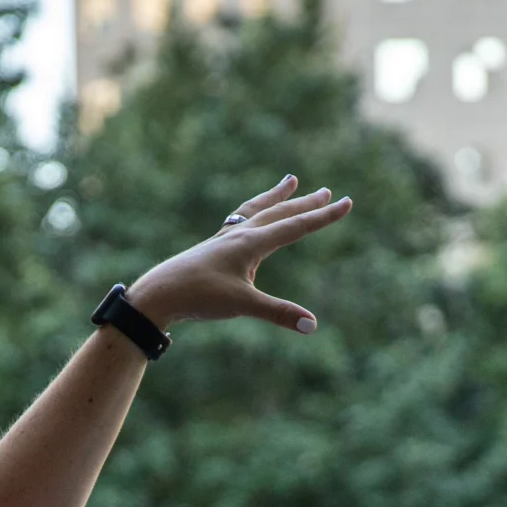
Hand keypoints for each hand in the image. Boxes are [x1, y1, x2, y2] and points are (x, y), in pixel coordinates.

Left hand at [127, 177, 353, 334]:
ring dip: (278, 197)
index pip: (296, 226)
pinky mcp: (214, 246)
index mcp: (252, 242)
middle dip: (306, 204)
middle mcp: (240, 234)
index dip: (324, 216)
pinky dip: (254, 211)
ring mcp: (226, 238)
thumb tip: (312, 325)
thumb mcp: (243, 305)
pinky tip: (251, 217)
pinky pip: (240, 220)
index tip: (347, 202)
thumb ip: (279, 313)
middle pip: (280, 213)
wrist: (160, 293)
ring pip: (259, 210)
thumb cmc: (199, 296)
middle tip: (329, 191)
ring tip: (291, 181)